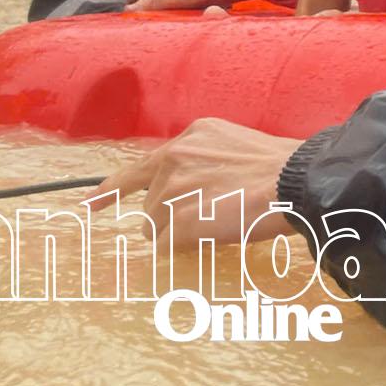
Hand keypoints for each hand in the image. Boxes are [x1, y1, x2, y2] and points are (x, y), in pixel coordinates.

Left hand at [87, 117, 304, 246]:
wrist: (296, 181)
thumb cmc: (280, 168)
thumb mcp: (236, 145)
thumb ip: (205, 159)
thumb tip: (194, 186)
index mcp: (191, 137)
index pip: (140, 166)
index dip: (111, 190)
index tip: (90, 206)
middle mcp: (175, 158)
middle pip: (152, 205)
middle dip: (172, 217)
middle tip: (212, 216)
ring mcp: (174, 190)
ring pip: (158, 227)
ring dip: (181, 233)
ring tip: (219, 221)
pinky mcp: (180, 220)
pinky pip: (167, 246)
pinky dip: (186, 248)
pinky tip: (212, 236)